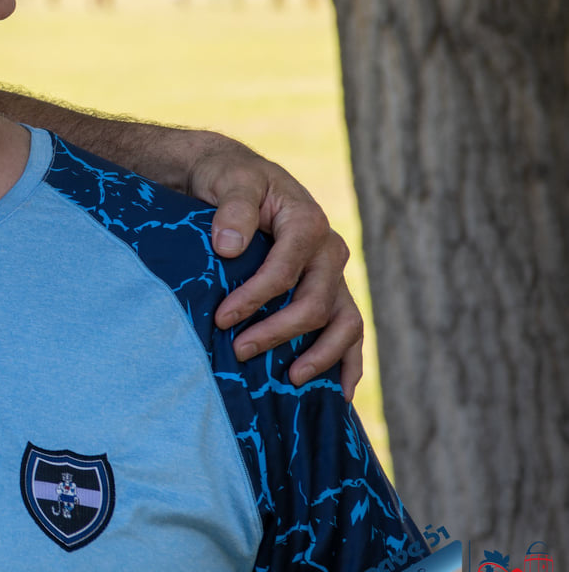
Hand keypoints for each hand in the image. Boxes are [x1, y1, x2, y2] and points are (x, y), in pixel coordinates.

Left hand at [189, 138, 364, 399]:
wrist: (238, 177)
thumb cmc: (229, 179)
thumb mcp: (228, 181)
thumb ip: (232, 209)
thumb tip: (229, 247)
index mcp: (307, 222)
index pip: (285, 272)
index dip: (255, 299)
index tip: (221, 318)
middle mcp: (329, 250)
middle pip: (314, 303)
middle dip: (277, 332)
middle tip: (239, 350)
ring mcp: (334, 273)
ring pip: (345, 323)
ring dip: (320, 356)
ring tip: (290, 381)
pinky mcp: (331, 290)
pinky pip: (351, 330)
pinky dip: (349, 363)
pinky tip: (340, 394)